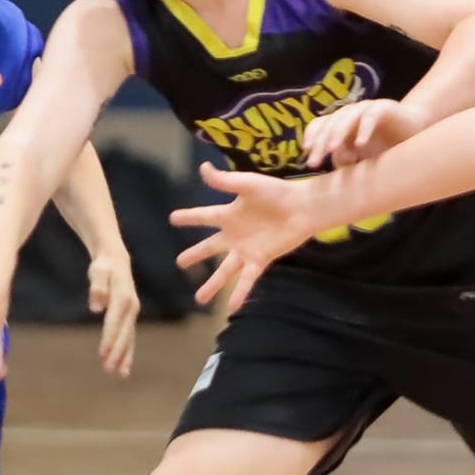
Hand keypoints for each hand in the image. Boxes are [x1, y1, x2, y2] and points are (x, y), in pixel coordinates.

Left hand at [85, 248, 139, 376]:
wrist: (115, 258)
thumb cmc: (104, 265)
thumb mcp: (98, 270)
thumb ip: (97, 287)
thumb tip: (96, 306)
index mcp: (123, 297)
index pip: (114, 322)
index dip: (109, 338)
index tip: (103, 355)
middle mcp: (131, 306)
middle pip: (125, 333)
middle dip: (118, 352)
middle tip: (109, 370)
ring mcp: (132, 312)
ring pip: (129, 338)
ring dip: (125, 356)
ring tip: (120, 374)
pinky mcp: (129, 316)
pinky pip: (129, 337)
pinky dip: (127, 352)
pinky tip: (123, 366)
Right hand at [168, 163, 311, 311]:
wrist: (302, 208)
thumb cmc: (276, 193)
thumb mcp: (247, 184)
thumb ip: (224, 181)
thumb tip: (202, 168)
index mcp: (229, 215)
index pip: (204, 216)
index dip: (188, 217)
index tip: (173, 218)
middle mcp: (234, 235)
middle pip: (210, 248)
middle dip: (195, 255)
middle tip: (179, 263)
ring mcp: (246, 250)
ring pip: (224, 270)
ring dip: (212, 285)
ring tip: (199, 299)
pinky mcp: (260, 260)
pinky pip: (247, 279)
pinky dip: (240, 292)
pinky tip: (232, 306)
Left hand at [302, 99, 425, 167]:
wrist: (416, 133)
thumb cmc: (386, 147)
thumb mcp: (363, 159)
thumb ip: (347, 160)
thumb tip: (335, 161)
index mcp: (341, 125)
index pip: (320, 126)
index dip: (311, 138)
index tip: (307, 155)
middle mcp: (350, 115)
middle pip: (329, 124)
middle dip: (320, 142)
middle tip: (314, 162)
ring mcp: (366, 109)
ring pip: (346, 117)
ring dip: (338, 133)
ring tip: (333, 150)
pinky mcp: (384, 108)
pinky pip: (370, 116)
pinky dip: (364, 129)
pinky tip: (360, 144)